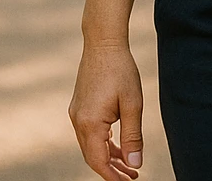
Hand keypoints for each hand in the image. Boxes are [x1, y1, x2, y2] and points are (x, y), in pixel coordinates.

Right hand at [69, 40, 144, 179]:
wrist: (103, 43)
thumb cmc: (120, 71)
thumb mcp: (132, 105)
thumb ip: (133, 136)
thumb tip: (134, 163)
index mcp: (90, 123)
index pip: (98, 161)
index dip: (113, 176)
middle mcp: (78, 121)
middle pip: (93, 156)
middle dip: (112, 169)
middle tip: (132, 176)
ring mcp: (76, 113)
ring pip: (90, 145)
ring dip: (108, 156)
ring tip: (128, 164)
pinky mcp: (79, 107)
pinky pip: (89, 133)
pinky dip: (102, 142)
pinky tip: (116, 145)